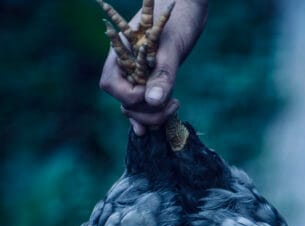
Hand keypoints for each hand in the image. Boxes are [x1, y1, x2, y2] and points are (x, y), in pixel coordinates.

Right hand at [99, 0, 208, 134]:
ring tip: (175, 107)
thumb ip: (162, 75)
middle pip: (125, 103)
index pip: (115, 89)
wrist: (186, 12)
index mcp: (120, 57)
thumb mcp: (171, 50)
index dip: (135, 99)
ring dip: (152, 116)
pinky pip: (141, 104)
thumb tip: (154, 101)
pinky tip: (151, 129)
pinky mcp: (147, 82)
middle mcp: (124, 69)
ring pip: (133, 108)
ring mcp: (135, 77)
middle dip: (147, 112)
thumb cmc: (177, 24)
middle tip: (175, 105)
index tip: (161, 96)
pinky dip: (147, 116)